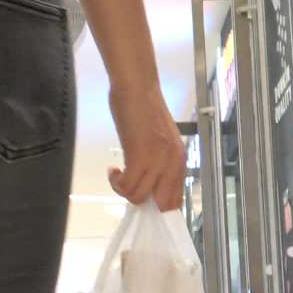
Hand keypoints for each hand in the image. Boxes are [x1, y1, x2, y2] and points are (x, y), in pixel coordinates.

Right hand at [108, 84, 186, 212]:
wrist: (137, 87)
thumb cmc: (144, 108)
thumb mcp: (160, 140)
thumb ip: (160, 161)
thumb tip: (149, 182)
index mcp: (179, 159)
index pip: (176, 197)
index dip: (159, 205)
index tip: (143, 198)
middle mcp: (172, 163)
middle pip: (162, 204)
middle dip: (143, 202)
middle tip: (129, 188)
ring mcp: (157, 161)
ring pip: (139, 197)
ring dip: (123, 190)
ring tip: (118, 176)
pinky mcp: (139, 157)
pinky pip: (126, 185)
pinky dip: (116, 183)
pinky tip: (113, 170)